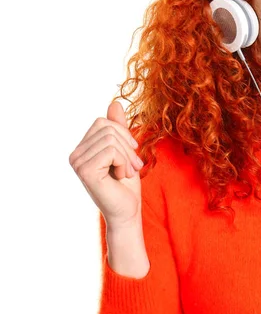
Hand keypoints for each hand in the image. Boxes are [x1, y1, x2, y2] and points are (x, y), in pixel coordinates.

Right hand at [69, 101, 143, 229]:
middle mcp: (75, 154)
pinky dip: (124, 163)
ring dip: (127, 157)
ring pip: (111, 139)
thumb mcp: (125, 151)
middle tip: (132, 167)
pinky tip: (121, 177)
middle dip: (127, 146)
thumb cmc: (126, 185)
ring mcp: (77, 162)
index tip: (132, 155)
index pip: (103, 122)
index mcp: (83, 148)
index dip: (124, 134)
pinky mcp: (85, 171)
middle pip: (107, 128)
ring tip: (126, 173)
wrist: (127, 211)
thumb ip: (118, 128)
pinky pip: (111, 151)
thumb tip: (115, 102)